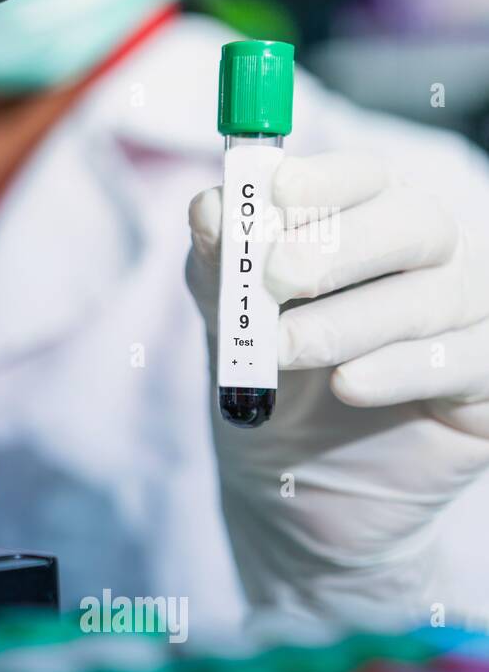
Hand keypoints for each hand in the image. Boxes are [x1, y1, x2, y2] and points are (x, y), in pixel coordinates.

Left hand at [186, 150, 488, 625]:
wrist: (298, 494)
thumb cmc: (272, 390)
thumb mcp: (232, 327)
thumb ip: (221, 267)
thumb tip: (210, 206)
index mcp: (368, 225)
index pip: (367, 177)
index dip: (325, 180)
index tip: (274, 194)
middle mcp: (433, 260)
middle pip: (416, 222)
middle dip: (340, 246)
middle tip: (278, 275)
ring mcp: (472, 318)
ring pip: (437, 294)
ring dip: (351, 319)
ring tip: (286, 349)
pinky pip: (465, 360)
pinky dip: (402, 369)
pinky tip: (348, 385)